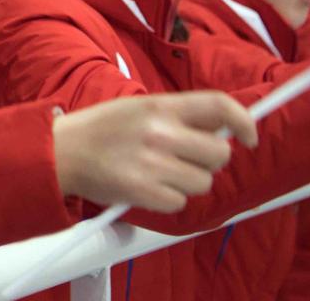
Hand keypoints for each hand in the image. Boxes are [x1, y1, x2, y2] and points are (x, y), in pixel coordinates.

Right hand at [53, 91, 257, 212]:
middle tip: (186, 161)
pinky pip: (178, 202)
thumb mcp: (138, 109)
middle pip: (219, 153)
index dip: (243, 121)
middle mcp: (160, 132)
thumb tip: (220, 129)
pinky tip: (147, 188)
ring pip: (202, 182)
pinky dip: (167, 200)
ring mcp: (152, 163)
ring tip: (160, 175)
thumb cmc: (99, 131)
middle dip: (209, 161)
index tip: (250, 136)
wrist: (59, 152)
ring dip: (187, 183)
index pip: (219, 106)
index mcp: (160, 106)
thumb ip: (178, 116)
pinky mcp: (142, 191)